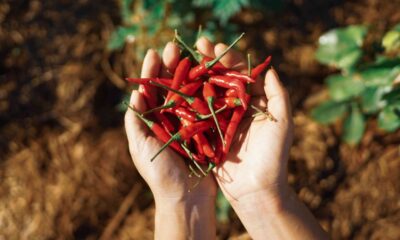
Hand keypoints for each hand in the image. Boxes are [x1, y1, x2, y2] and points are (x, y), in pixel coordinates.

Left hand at [124, 43, 216, 238]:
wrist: (186, 197)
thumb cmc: (160, 174)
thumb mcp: (141, 147)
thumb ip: (136, 122)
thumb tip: (134, 94)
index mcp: (153, 121)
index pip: (151, 91)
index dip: (151, 72)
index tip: (154, 54)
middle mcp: (171, 118)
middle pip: (170, 87)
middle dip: (170, 67)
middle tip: (173, 48)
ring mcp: (189, 122)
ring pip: (189, 92)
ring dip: (189, 73)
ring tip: (191, 55)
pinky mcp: (206, 129)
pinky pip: (206, 106)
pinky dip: (207, 90)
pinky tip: (209, 75)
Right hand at [196, 37, 326, 239]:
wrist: (256, 190)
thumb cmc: (273, 157)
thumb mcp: (282, 123)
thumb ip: (278, 94)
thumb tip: (269, 67)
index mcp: (252, 103)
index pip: (239, 74)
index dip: (227, 58)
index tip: (215, 45)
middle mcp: (234, 108)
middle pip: (220, 79)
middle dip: (208, 61)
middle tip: (196, 44)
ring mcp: (219, 120)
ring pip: (205, 93)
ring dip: (194, 76)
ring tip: (182, 60)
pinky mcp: (206, 134)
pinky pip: (195, 114)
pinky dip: (186, 100)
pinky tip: (175, 87)